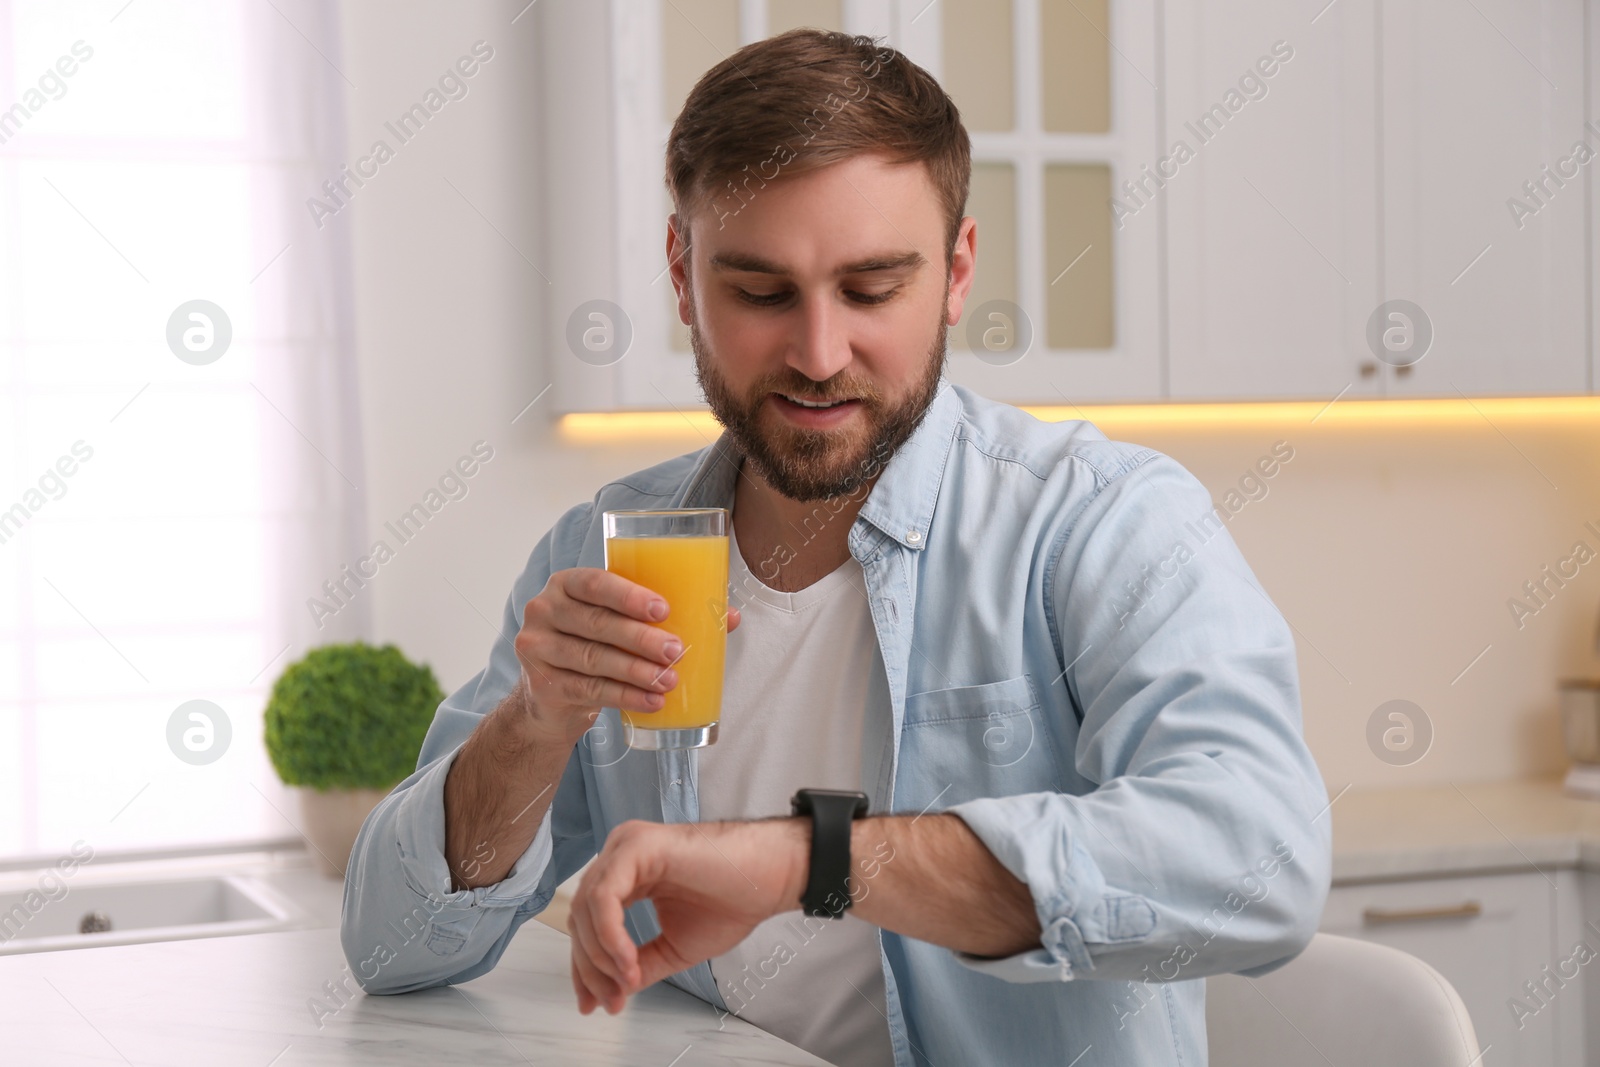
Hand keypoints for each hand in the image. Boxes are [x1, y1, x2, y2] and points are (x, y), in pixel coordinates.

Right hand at [514, 568, 741, 746]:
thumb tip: (729, 617)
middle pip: (597, 623)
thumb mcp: (622, 622)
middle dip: (640, 638)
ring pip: (593, 659)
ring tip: (669, 680)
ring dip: (636, 671)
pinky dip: (624, 696)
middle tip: (676, 650)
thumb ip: (666, 615)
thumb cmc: (599, 644)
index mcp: (568, 583)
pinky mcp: (543, 684)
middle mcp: (545, 610)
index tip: (663, 609)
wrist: (553, 696)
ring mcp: (538, 648)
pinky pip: (589, 690)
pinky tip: (651, 702)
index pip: (595, 582)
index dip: (628, 595)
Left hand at [565, 817, 806, 1014]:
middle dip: (591, 968)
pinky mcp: (637, 846)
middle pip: (580, 918)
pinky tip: (628, 959)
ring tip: (627, 982)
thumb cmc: (732, 902)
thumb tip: (613, 994)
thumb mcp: (674, 947)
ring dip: (600, 956)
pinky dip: (611, 934)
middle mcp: (620, 856)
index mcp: (627, 875)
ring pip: (586, 908)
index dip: (587, 968)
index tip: (597, 1004)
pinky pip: (604, 896)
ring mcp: (626, 847)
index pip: (588, 922)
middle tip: (611, 1001)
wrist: (770, 878)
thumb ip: (640, 965)